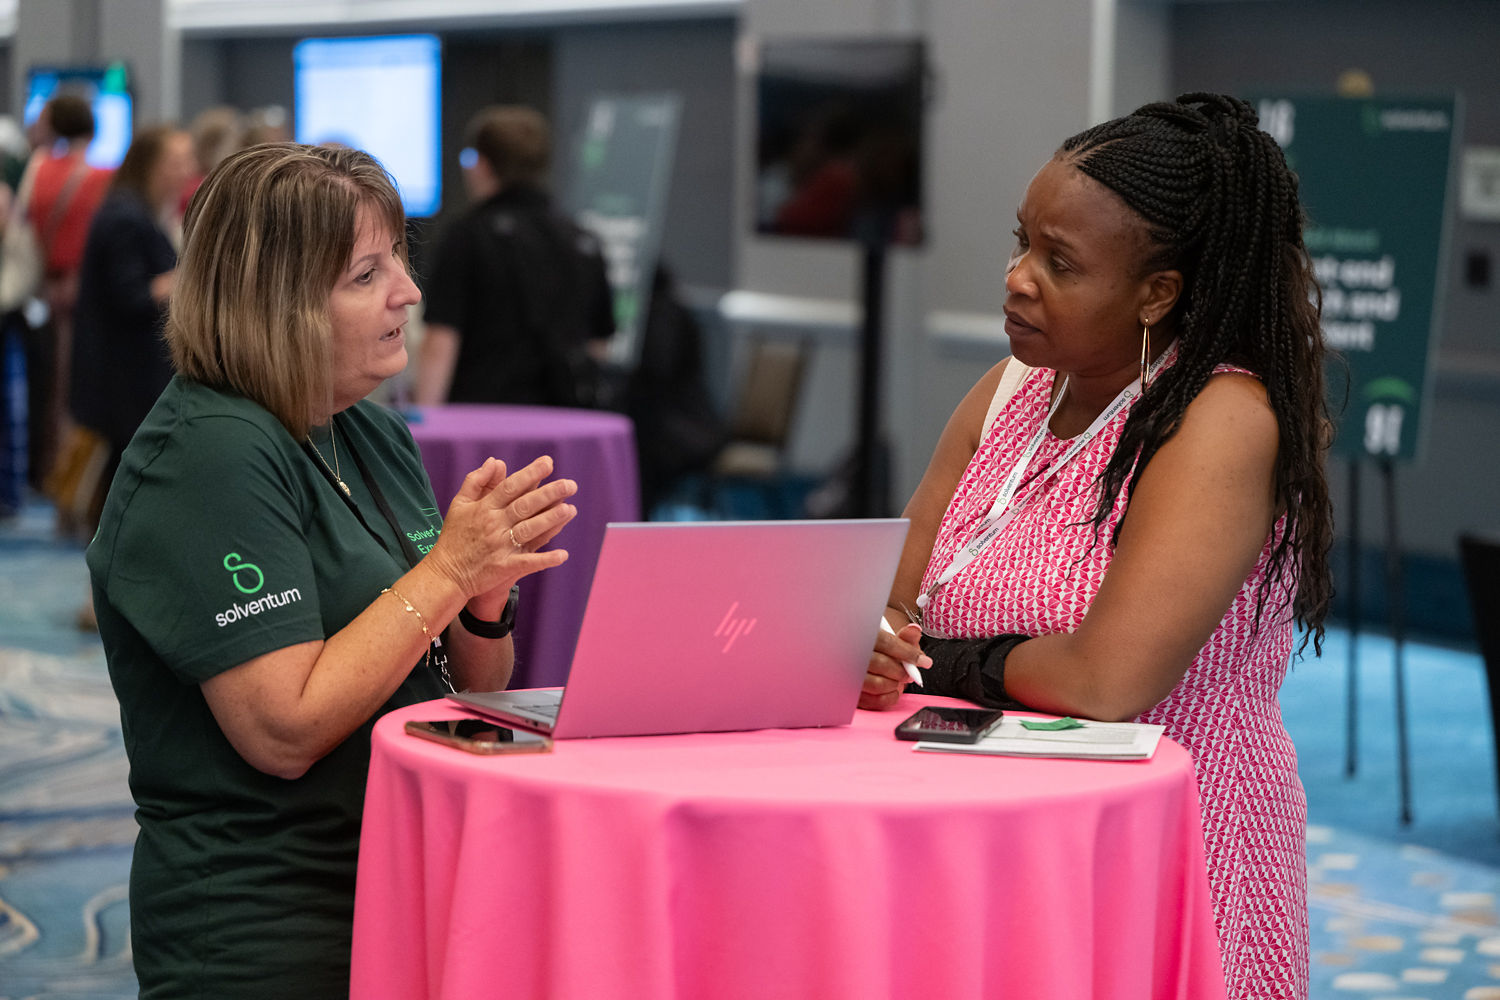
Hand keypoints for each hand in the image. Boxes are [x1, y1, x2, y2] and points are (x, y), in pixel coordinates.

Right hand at [426, 455, 577, 600]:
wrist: (445, 574)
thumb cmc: (454, 536)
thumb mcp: (459, 504)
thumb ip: (476, 480)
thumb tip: (495, 461)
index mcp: (484, 508)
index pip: (510, 487)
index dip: (530, 474)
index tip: (549, 463)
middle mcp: (493, 525)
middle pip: (524, 505)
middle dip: (549, 494)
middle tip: (571, 485)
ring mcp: (499, 547)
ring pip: (528, 530)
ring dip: (550, 520)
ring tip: (571, 509)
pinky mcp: (504, 567)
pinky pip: (528, 562)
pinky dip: (545, 559)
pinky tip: (563, 555)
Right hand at [859, 618, 928, 710]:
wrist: (861, 659)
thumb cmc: (879, 650)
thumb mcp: (892, 640)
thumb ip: (904, 637)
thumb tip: (915, 630)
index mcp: (862, 635)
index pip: (886, 643)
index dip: (908, 653)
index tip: (924, 661)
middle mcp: (851, 654)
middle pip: (881, 664)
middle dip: (901, 671)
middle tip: (909, 674)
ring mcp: (849, 675)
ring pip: (876, 684)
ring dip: (894, 684)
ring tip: (897, 680)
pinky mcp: (852, 694)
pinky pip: (873, 701)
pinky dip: (889, 697)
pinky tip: (892, 690)